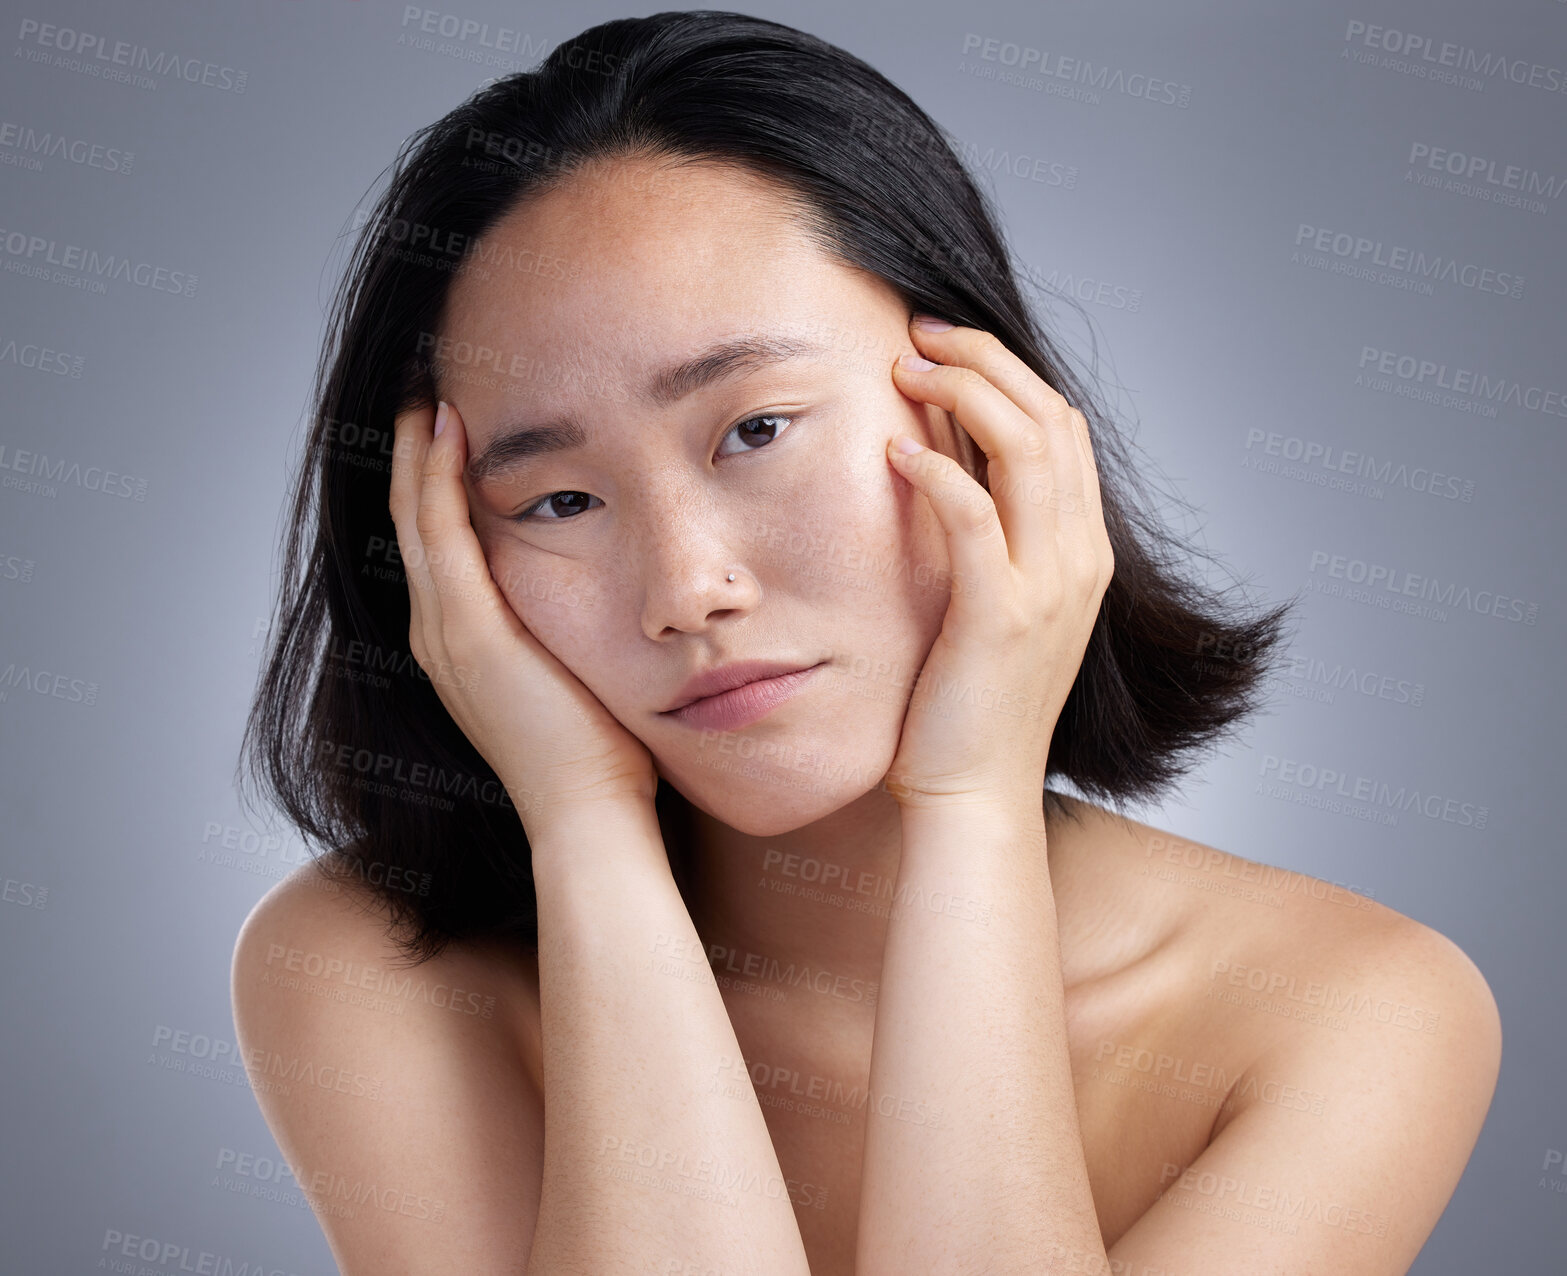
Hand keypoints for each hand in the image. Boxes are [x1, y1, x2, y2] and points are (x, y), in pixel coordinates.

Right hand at [388, 399, 658, 830]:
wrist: (588, 815)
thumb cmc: (601, 756)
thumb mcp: (581, 672)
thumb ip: (576, 628)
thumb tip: (619, 589)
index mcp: (462, 645)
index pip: (438, 544)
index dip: (437, 482)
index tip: (453, 425)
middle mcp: (437, 635)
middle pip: (413, 521)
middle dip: (418, 453)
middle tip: (424, 387)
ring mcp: (445, 633)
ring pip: (416, 517)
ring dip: (421, 450)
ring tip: (428, 389)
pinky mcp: (466, 631)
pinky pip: (441, 533)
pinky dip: (439, 477)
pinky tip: (450, 427)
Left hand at [879, 316, 1113, 810]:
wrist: (975, 794)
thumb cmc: (968, 703)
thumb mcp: (993, 606)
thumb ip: (985, 536)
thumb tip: (942, 463)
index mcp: (1082, 551)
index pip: (1062, 428)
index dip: (1007, 371)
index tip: (944, 344)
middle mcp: (1079, 559)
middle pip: (1050, 418)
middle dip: (984, 360)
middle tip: (917, 332)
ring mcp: (1048, 587)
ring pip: (1026, 449)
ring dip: (963, 394)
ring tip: (902, 367)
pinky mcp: (1000, 616)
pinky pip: (974, 519)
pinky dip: (937, 474)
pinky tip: (894, 449)